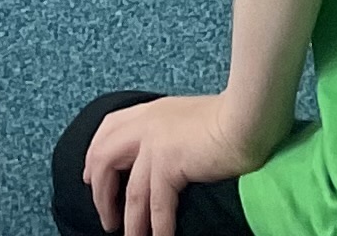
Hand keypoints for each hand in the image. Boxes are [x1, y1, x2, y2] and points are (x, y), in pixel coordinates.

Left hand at [83, 90, 279, 235]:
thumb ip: (172, 130)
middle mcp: (146, 125)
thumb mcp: (189, 117)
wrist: (247, 117)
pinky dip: (156, 226)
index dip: (94, 153)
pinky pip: (156, 204)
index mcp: (150, 112)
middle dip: (101, 191)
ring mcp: (154, 144)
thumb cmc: (231, 117)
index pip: (108, 129)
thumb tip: (170, 153)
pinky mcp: (169, 164)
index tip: (89, 175)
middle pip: (104, 158)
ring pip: (129, 191)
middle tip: (105, 216)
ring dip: (128, 220)